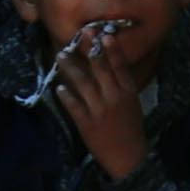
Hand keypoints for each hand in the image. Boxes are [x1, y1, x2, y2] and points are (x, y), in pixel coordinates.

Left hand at [45, 21, 151, 179]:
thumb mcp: (131, 102)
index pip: (120, 66)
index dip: (111, 49)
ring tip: (61, 55)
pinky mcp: (86, 123)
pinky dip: (66, 96)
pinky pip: (74, 106)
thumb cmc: (130, 126)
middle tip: (80, 33)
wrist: (128, 156)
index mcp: (128, 92)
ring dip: (71, 68)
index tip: (103, 34)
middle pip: (100, 69)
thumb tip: (107, 59)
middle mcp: (114, 98)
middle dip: (89, 50)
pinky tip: (58, 88)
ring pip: (83, 84)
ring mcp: (99, 110)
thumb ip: (120, 83)